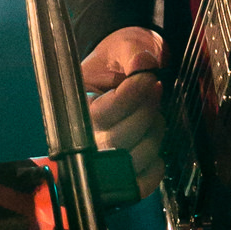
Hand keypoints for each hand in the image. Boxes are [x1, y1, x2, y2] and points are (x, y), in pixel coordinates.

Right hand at [80, 25, 165, 197]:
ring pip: (133, 162)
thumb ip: (131, 52)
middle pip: (118, 141)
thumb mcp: (121, 46)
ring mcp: (101, 163)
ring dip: (154, 134)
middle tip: (154, 91)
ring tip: (153, 113)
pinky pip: (141, 183)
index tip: (148, 78)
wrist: (120, 72)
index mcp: (76, 108)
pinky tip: (151, 140)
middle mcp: (84, 141)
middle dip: (146, 113)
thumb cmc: (117, 61)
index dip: (132, 96)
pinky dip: (155, 164)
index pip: (104, 113)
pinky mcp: (120, 179)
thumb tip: (142, 63)